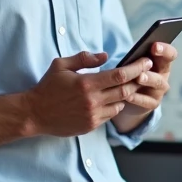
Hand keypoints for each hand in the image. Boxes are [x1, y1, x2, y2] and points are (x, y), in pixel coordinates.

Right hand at [25, 51, 151, 137]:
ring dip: (126, 94)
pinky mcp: (91, 125)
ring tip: (129, 85)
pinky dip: (115, 106)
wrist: (35, 114)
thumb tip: (105, 55)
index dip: (136, 68)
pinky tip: (112, 99)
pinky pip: (111, 115)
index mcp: (86, 83)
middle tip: (145, 72)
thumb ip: (84, 58)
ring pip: (121, 104)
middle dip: (138, 80)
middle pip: (125, 90)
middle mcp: (92, 101)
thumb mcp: (61, 65)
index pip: (120, 75)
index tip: (146, 61)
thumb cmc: (48, 87)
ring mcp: (93, 115)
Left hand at [116, 42, 177, 126]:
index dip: (164, 49)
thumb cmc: (130, 76)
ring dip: (148, 79)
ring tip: (139, 77)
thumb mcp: (131, 65)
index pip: (170, 53)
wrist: (128, 100)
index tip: (154, 46)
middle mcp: (162, 74)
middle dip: (157, 64)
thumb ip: (131, 58)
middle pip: (166, 66)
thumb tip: (111, 53)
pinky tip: (128, 96)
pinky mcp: (153, 103)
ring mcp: (159, 90)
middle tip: (147, 61)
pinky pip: (147, 101)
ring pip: (157, 83)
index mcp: (160, 62)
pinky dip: (138, 98)